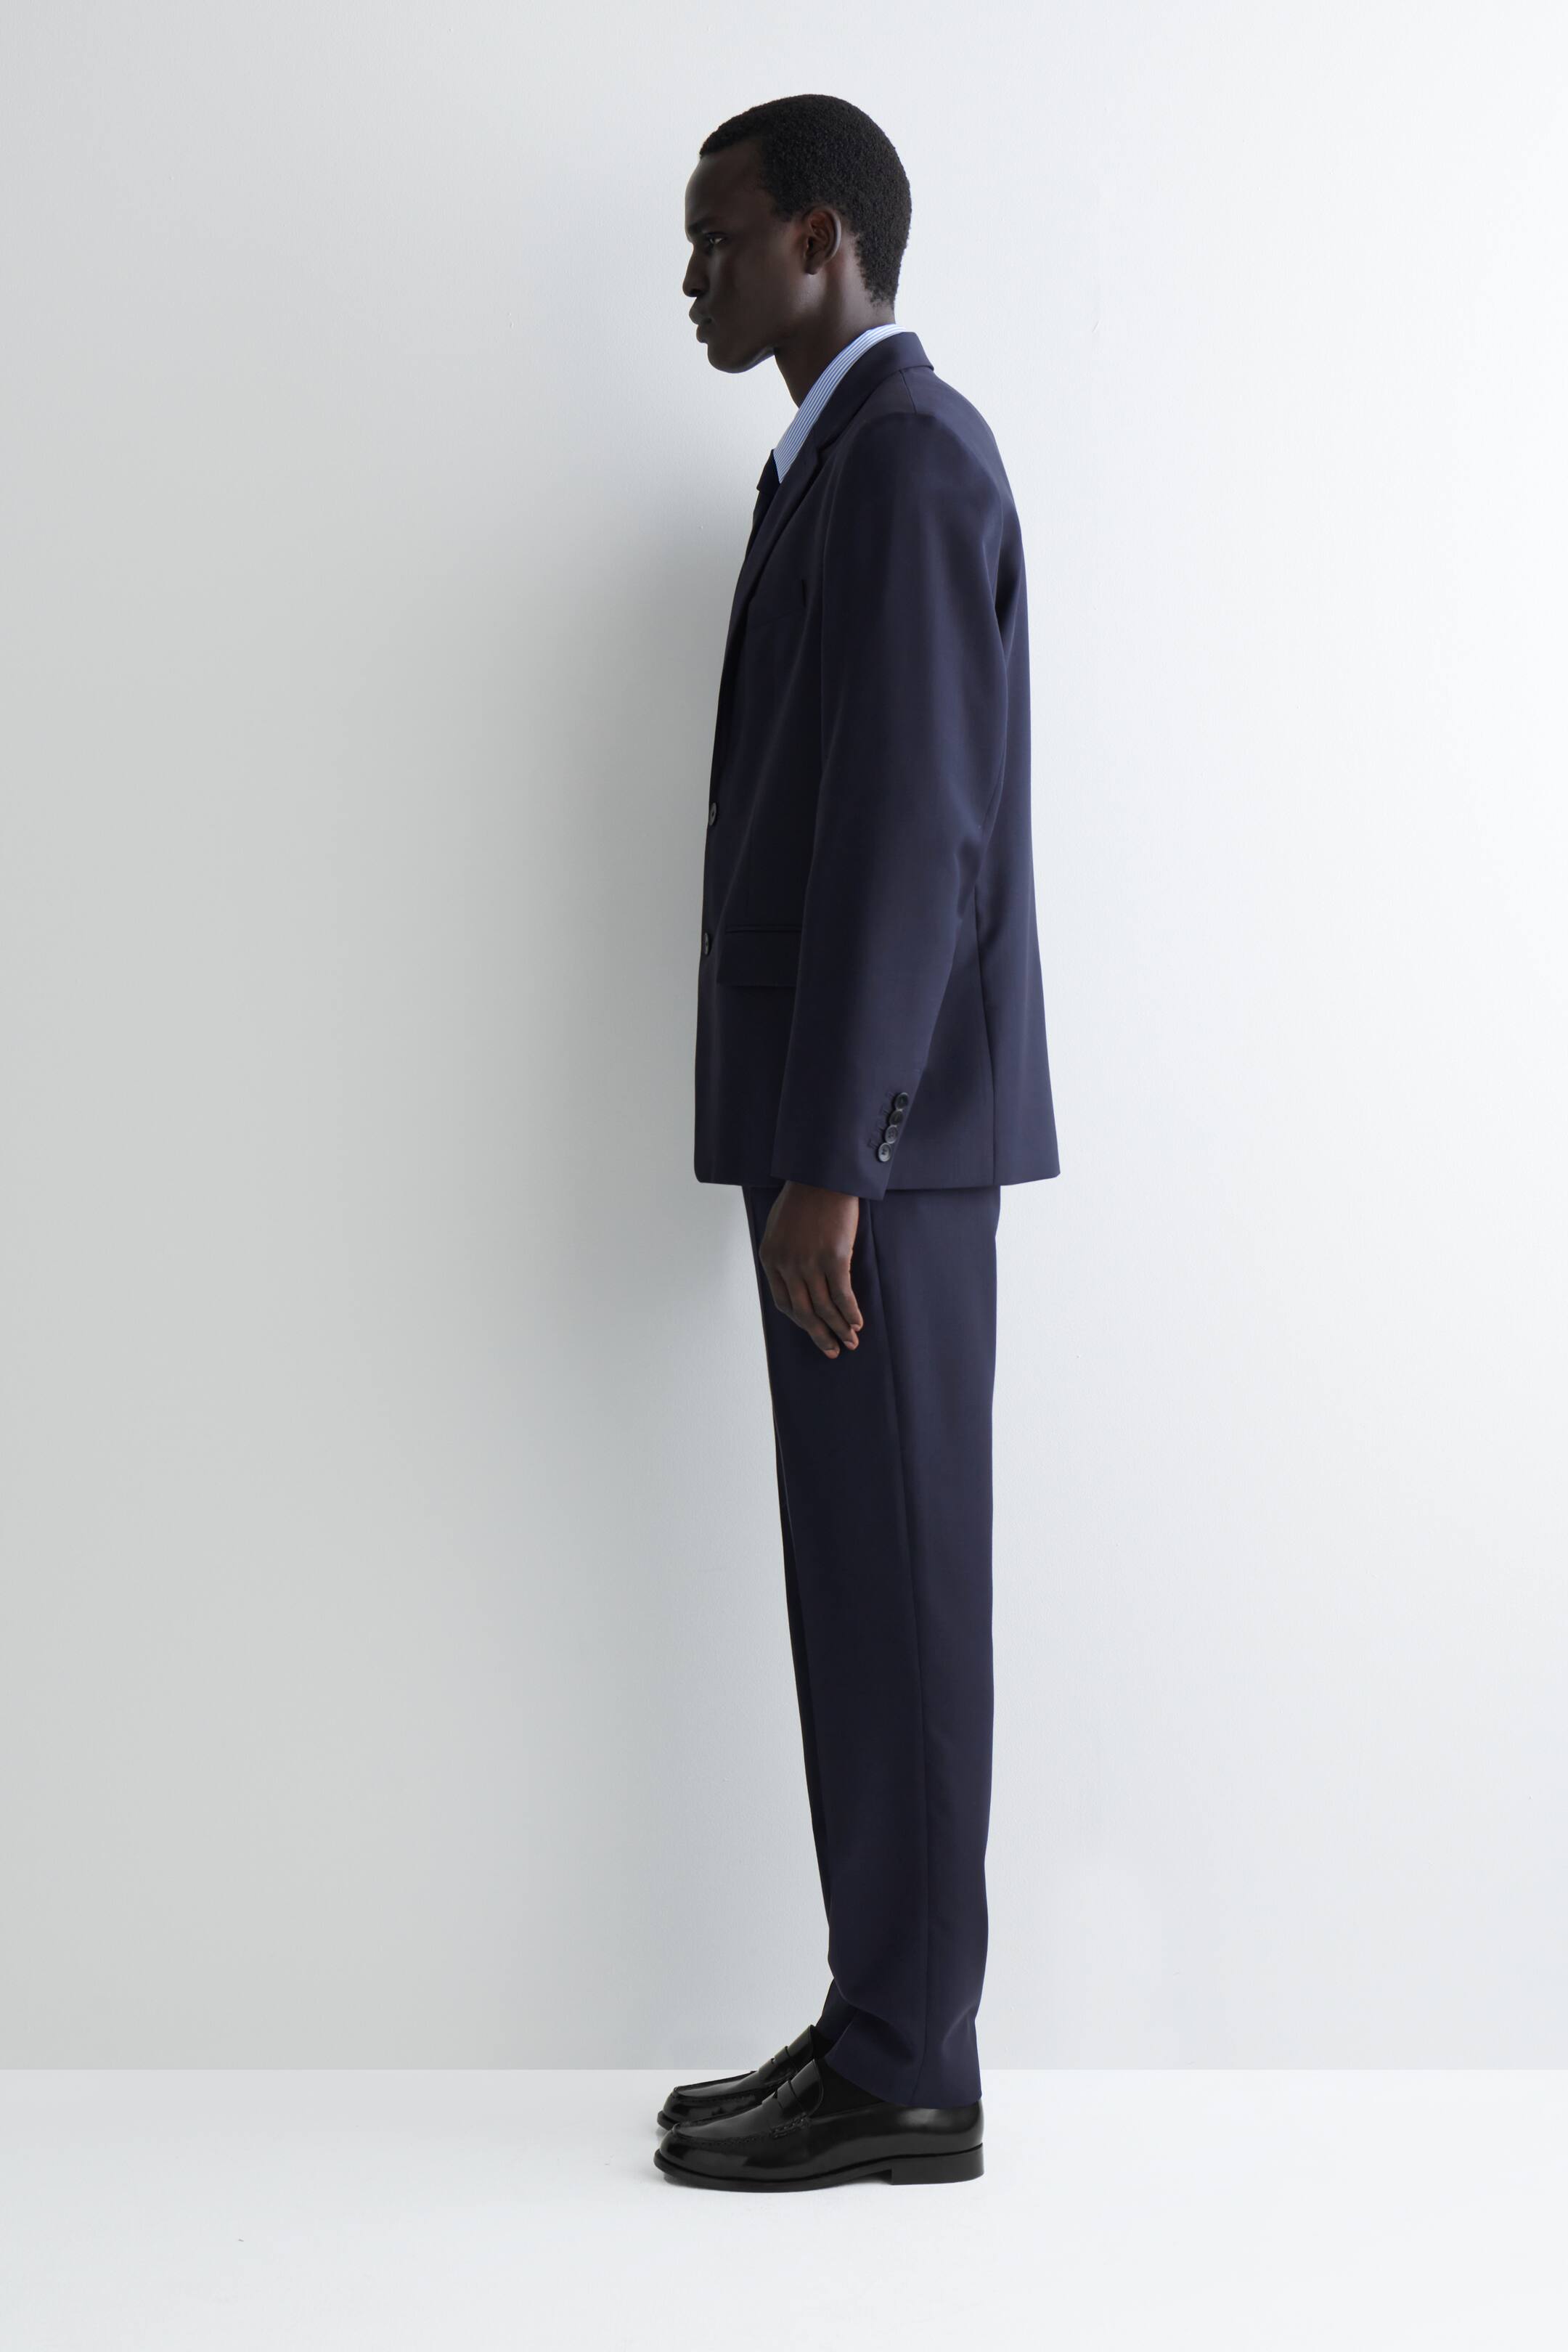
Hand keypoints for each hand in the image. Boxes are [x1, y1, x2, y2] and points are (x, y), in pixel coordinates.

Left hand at [759, 1182, 863, 1358]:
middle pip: (804, 1312)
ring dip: (839, 1329)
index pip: (784, 1303)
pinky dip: (851, 1313)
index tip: (814, 1331)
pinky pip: (843, 1295)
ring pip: (824, 1309)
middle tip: (833, 1350)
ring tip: (851, 1342)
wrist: (822, 1174)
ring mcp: (810, 1263)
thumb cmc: (804, 1198)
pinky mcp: (834, 1258)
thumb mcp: (779, 1227)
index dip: (802, 1322)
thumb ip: (783, 1254)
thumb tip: (797, 1281)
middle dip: (819, 1335)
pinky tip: (858, 1323)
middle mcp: (787, 1265)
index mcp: (771, 1259)